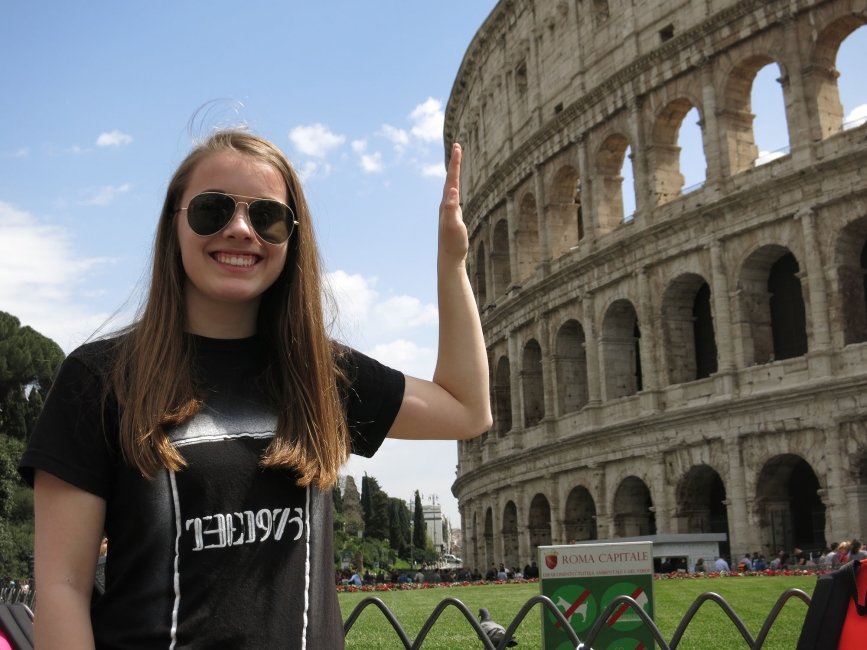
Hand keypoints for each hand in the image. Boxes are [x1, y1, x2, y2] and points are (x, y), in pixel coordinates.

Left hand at [438, 144, 466, 264]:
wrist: (449, 259)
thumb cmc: (453, 244)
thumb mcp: (454, 225)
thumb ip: (452, 208)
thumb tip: (453, 191)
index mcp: (447, 203)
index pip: (452, 178)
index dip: (455, 162)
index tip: (458, 146)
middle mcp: (445, 205)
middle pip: (450, 179)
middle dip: (454, 163)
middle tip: (457, 146)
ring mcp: (448, 211)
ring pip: (451, 187)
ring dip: (454, 173)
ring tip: (456, 161)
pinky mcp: (452, 217)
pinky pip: (454, 197)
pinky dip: (456, 187)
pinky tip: (456, 190)